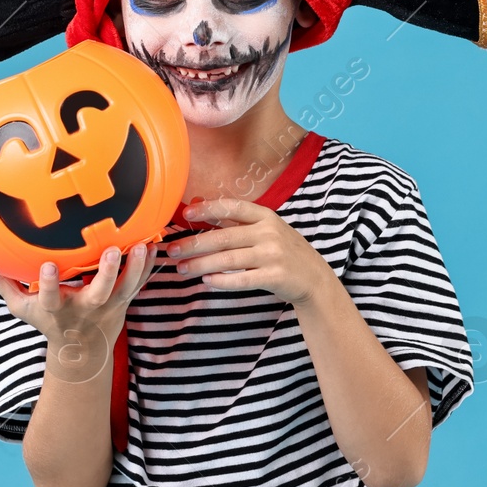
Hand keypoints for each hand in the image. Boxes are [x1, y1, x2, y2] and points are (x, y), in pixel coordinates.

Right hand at [0, 243, 157, 383]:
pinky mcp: (124, 302)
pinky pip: (139, 283)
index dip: (49, 284)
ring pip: (126, 288)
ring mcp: (109, 307)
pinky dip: (149, 266)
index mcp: (58, 310)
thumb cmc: (48, 322)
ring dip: (135, 267)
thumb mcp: (22, 308)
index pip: (50, 299)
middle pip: (99, 294)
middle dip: (107, 274)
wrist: (82, 352)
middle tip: (112, 251)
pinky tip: (155, 244)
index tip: (47, 266)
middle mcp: (85, 309)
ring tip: (142, 245)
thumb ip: (4, 283)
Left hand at [169, 198, 334, 306]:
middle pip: (224, 237)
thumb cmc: (283, 251)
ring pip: (229, 260)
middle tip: (173, 250)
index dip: (208, 209)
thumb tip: (197, 204)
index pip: (232, 207)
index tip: (185, 214)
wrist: (314, 277)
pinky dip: (223, 281)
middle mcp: (269, 232)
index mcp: (265, 216)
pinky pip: (243, 279)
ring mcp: (273, 255)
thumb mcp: (266, 229)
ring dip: (201, 264)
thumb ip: (236, 221)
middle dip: (194, 244)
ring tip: (182, 269)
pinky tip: (207, 281)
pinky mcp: (275, 276)